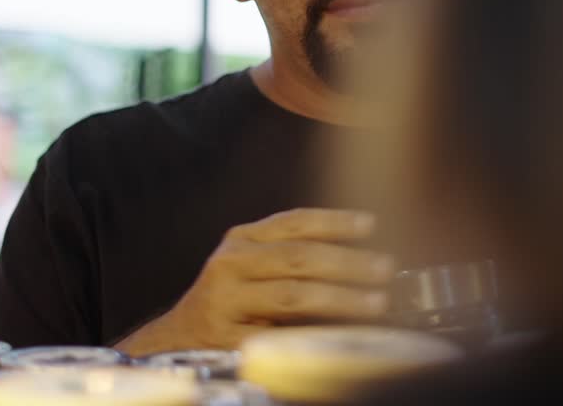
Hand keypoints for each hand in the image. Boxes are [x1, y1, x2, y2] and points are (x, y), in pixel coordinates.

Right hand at [116, 208, 393, 354]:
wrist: (177, 340)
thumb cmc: (230, 300)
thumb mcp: (253, 267)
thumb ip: (294, 256)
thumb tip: (362, 255)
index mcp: (241, 240)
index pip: (295, 223)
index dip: (336, 222)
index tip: (371, 225)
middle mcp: (230, 265)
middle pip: (299, 257)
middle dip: (348, 262)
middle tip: (385, 268)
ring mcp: (226, 302)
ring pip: (293, 295)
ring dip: (342, 297)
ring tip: (376, 301)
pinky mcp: (228, 339)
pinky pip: (280, 336)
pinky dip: (315, 334)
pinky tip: (342, 334)